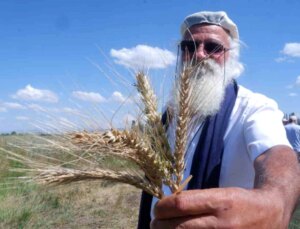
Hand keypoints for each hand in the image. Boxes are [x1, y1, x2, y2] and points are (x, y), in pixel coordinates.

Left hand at [151, 187, 287, 228]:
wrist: (270, 213)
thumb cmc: (239, 200)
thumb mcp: (219, 193)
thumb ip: (194, 200)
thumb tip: (167, 206)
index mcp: (218, 201)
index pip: (180, 203)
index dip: (162, 206)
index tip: (157, 208)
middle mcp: (221, 222)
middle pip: (178, 226)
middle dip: (159, 225)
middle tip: (154, 222)